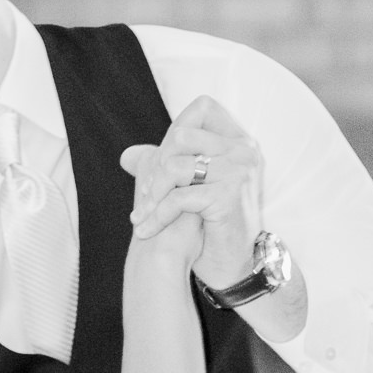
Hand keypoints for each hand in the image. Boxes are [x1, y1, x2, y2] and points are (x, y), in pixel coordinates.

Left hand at [122, 96, 264, 285]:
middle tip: (147, 196)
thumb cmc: (212, 225)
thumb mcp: (189, 189)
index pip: (202, 108)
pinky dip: (157, 216)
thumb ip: (161, 167)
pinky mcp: (228, 195)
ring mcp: (239, 171)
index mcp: (239, 141)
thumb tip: (127, 155)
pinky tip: (146, 230)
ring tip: (144, 215)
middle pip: (180, 135)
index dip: (173, 132)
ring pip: (173, 165)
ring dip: (152, 195)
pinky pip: (177, 198)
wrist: (233, 265)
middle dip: (156, 167)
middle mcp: (244, 150)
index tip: (160, 165)